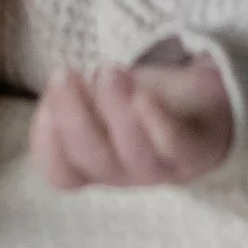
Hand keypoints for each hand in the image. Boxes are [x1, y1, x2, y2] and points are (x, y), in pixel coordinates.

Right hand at [31, 49, 236, 191]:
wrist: (204, 101)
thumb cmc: (142, 100)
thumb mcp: (101, 100)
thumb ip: (73, 103)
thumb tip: (51, 102)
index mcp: (97, 166)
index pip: (63, 174)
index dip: (47, 144)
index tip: (43, 106)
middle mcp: (128, 173)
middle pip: (96, 162)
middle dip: (74, 117)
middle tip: (64, 75)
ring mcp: (165, 167)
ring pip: (135, 155)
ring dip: (115, 113)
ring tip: (106, 73)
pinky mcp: (199, 149)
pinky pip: (177, 145)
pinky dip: (158, 124)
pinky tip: (142, 97)